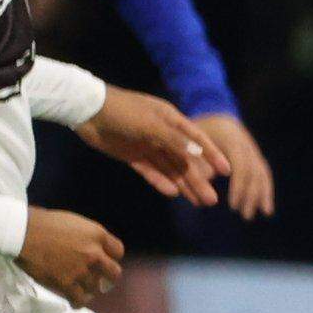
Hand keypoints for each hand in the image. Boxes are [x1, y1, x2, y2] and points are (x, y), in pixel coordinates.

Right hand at [20, 206, 127, 304]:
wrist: (23, 233)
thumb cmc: (44, 222)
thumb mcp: (74, 222)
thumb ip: (87, 236)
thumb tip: (89, 244)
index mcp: (97, 234)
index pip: (118, 251)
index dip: (112, 257)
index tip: (106, 260)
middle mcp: (94, 253)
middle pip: (114, 272)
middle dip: (109, 277)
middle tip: (102, 280)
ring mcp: (81, 270)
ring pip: (96, 287)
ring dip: (90, 289)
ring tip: (84, 290)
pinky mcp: (66, 283)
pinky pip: (79, 299)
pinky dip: (78, 301)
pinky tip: (75, 300)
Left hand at [79, 89, 222, 206]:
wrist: (86, 110)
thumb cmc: (122, 111)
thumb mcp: (150, 124)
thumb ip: (174, 140)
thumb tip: (198, 153)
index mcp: (171, 120)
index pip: (197, 140)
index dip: (212, 155)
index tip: (226, 172)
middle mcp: (162, 133)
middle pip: (185, 160)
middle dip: (199, 180)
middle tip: (212, 200)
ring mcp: (147, 145)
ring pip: (170, 169)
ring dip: (184, 185)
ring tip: (199, 202)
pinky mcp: (132, 155)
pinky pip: (150, 171)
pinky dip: (160, 182)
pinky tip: (172, 193)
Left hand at [190, 110, 275, 218]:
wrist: (211, 112)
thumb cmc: (195, 130)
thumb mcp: (189, 145)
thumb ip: (195, 168)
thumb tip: (201, 200)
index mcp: (231, 138)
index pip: (241, 164)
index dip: (238, 185)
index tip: (232, 205)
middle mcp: (247, 143)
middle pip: (255, 170)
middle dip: (251, 194)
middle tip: (244, 215)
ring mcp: (253, 148)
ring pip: (262, 173)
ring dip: (261, 195)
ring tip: (259, 214)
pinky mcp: (255, 155)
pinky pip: (263, 173)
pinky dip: (265, 191)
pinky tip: (265, 207)